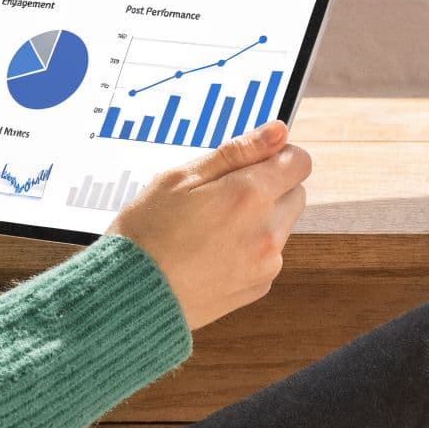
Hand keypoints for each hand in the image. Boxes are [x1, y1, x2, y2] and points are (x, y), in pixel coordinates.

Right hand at [110, 120, 310, 330]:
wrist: (129, 295)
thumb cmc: (146, 232)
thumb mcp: (181, 177)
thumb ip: (237, 152)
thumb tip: (278, 132)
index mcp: (250, 195)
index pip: (299, 162)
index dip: (276, 155)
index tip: (251, 162)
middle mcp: (268, 231)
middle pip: (295, 193)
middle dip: (269, 188)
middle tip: (222, 196)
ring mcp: (266, 263)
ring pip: (282, 226)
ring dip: (261, 220)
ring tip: (212, 228)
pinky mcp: (258, 287)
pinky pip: (268, 256)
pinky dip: (250, 249)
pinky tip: (212, 252)